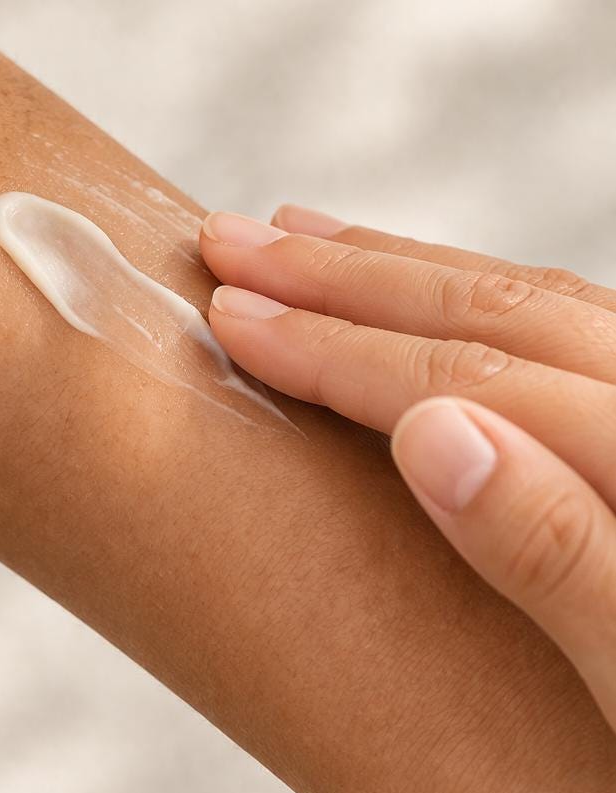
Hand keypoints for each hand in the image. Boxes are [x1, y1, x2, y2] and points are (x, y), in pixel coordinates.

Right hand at [199, 203, 615, 732]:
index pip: (469, 378)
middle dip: (344, 272)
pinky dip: (466, 301)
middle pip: (490, 310)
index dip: (337, 347)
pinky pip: (555, 327)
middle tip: (232, 239)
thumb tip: (431, 429)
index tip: (234, 313)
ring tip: (307, 239)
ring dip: (401, 267)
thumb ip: (559, 553)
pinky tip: (421, 297)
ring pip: (523, 301)